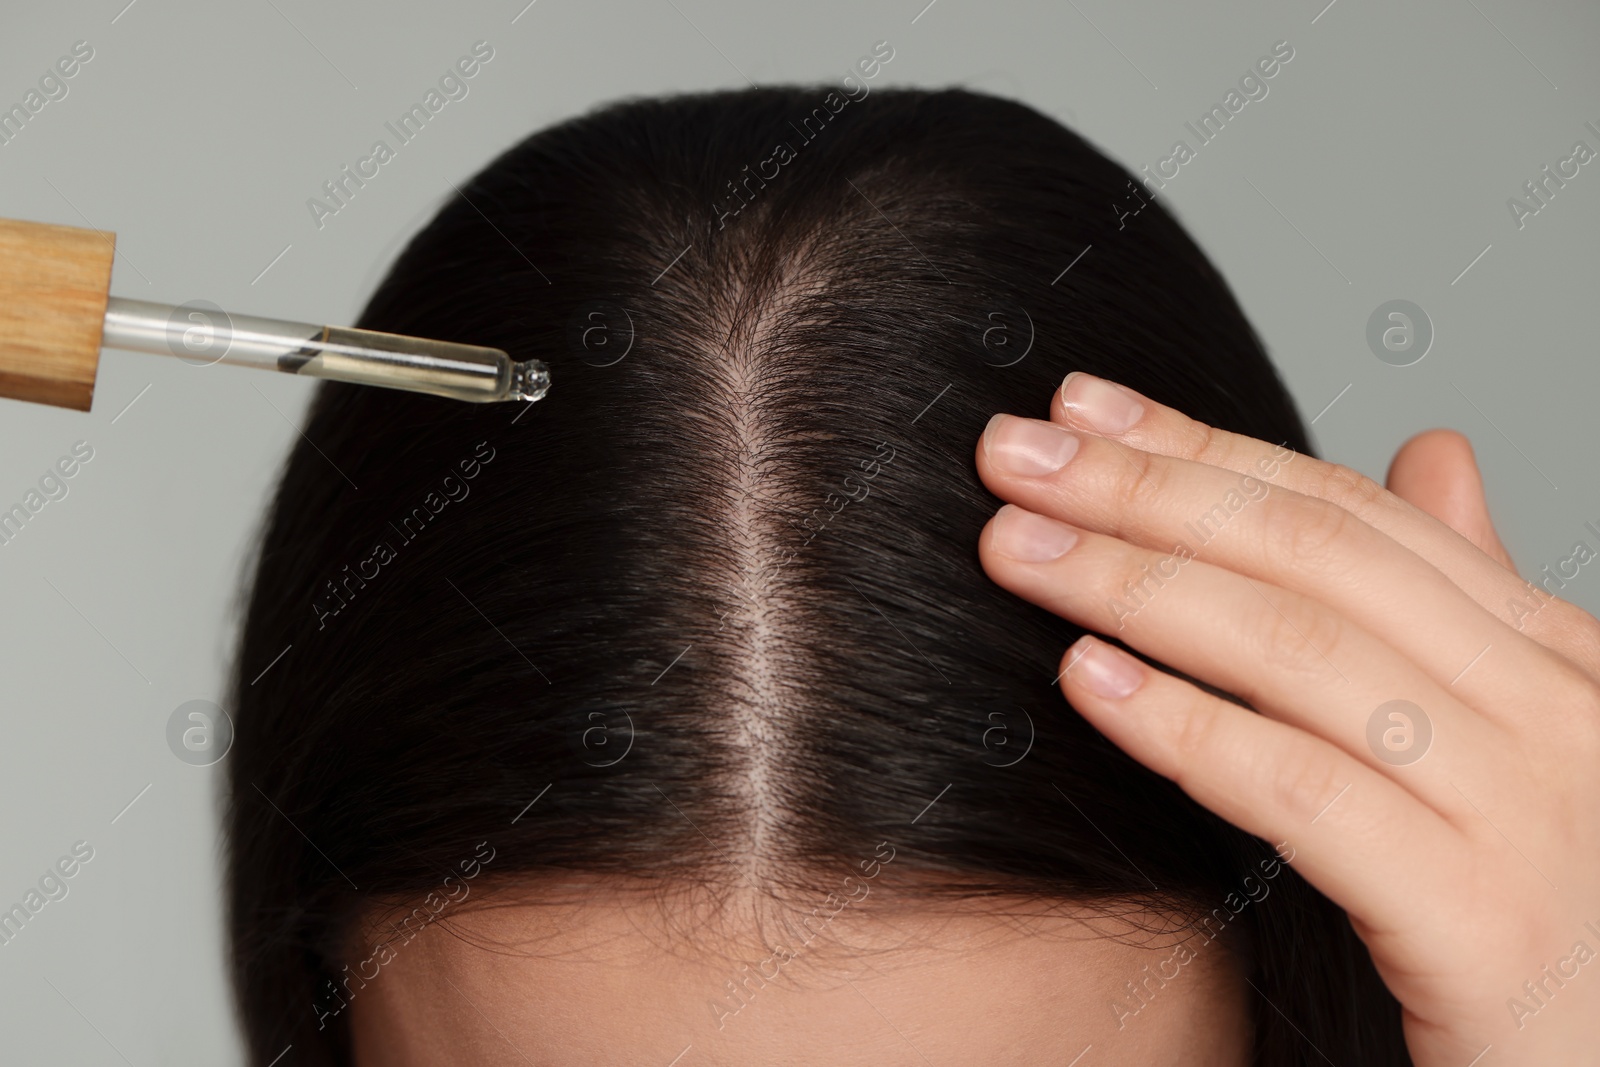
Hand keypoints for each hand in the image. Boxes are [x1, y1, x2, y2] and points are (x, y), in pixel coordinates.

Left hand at [973, 371, 1599, 1065]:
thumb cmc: (1541, 921)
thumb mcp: (1508, 742)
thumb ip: (1461, 609)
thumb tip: (1432, 452)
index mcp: (1554, 655)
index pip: (1349, 513)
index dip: (1202, 448)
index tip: (1082, 409)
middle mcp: (1557, 713)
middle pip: (1312, 558)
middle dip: (1146, 493)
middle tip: (1012, 458)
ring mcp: (1534, 816)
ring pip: (1299, 654)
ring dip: (1136, 587)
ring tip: (1018, 552)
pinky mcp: (1487, 927)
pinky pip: (1306, 796)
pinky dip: (1187, 727)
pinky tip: (1086, 680)